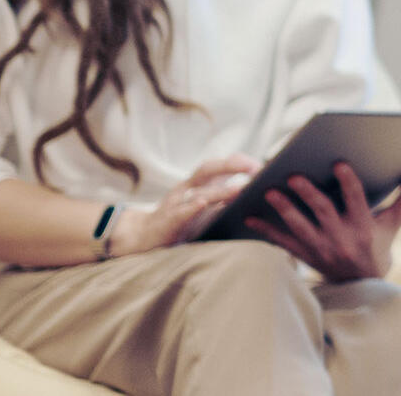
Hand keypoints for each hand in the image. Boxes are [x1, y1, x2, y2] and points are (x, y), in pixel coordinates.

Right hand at [110, 154, 260, 256]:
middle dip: (231, 166)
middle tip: (254, 168)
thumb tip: (249, 186)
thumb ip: (220, 195)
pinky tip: (202, 204)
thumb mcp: (199, 204)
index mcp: (193, 185)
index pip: (215, 166)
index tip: (258, 164)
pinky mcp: (168, 222)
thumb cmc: (178, 221)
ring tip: (240, 189)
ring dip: (221, 191)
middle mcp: (185, 190)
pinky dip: (191, 207)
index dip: (235, 162)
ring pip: (199, 193)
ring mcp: (175, 205)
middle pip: (207, 170)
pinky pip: (180, 212)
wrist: (142, 238)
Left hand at [246, 162, 400, 282]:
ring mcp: (321, 248)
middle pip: (323, 212)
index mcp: (364, 226)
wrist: (363, 285)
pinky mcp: (305, 255)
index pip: (356, 201)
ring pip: (299, 226)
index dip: (348, 182)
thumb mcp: (394, 221)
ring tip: (267, 191)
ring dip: (283, 209)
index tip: (339, 163)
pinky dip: (264, 230)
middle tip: (292, 175)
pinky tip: (247, 216)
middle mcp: (342, 238)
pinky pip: (282, 242)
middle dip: (307, 193)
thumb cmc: (379, 245)